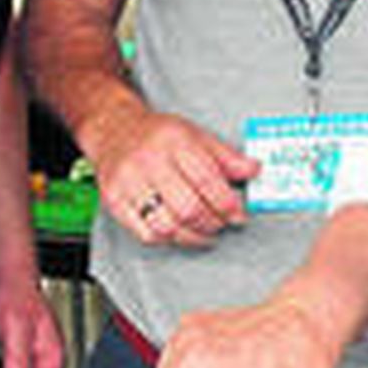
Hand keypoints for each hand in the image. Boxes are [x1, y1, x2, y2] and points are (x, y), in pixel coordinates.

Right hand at [93, 107, 260, 248]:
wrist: (114, 129)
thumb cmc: (157, 134)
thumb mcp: (196, 135)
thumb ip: (226, 156)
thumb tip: (254, 170)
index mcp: (174, 141)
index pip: (208, 180)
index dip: (228, 204)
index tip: (238, 214)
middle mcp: (149, 161)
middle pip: (188, 207)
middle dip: (213, 222)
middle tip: (223, 223)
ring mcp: (128, 183)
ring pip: (167, 226)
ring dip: (194, 236)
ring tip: (206, 231)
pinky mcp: (115, 201)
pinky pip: (147, 234)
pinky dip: (170, 239)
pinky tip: (181, 232)